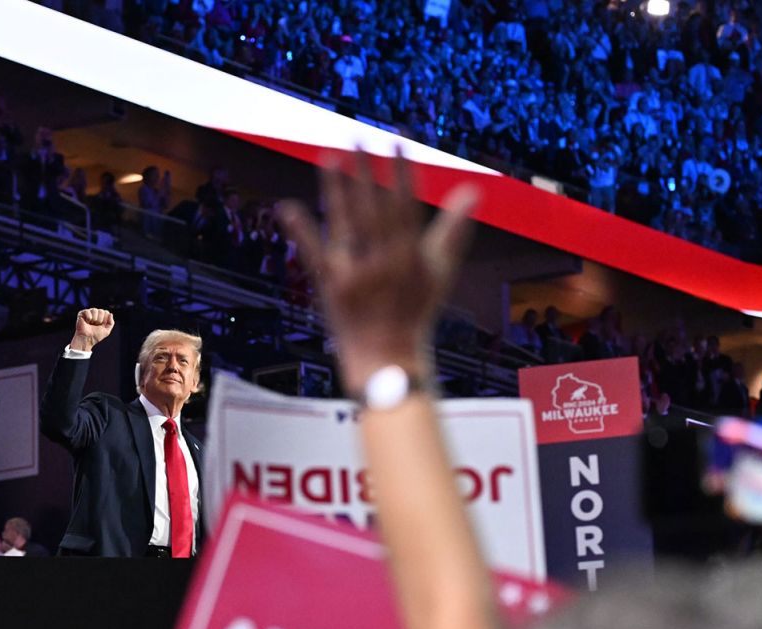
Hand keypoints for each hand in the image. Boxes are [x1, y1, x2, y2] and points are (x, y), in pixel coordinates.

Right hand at [71, 307, 114, 350]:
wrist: (87, 339)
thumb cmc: (96, 336)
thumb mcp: (107, 331)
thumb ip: (111, 323)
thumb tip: (110, 313)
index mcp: (101, 317)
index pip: (106, 312)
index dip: (105, 320)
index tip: (101, 326)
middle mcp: (95, 314)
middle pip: (101, 311)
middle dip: (99, 320)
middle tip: (95, 325)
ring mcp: (88, 313)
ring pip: (94, 310)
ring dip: (94, 319)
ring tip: (91, 323)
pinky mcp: (81, 314)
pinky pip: (87, 311)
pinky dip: (88, 318)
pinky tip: (86, 322)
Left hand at [278, 150, 478, 389]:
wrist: (388, 358)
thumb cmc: (415, 312)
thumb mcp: (439, 271)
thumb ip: (453, 229)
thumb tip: (474, 192)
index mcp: (411, 257)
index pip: (406, 206)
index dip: (402, 173)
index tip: (397, 141)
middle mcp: (385, 263)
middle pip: (374, 211)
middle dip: (368, 174)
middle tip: (358, 138)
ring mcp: (356, 276)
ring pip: (346, 225)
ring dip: (337, 190)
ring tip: (329, 156)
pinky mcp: (331, 287)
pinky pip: (314, 255)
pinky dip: (301, 231)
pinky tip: (287, 207)